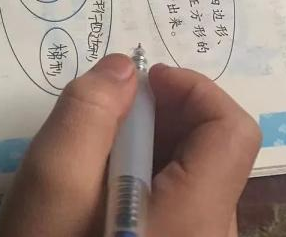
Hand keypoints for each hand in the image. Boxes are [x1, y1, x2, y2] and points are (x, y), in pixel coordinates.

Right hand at [0, 56, 259, 236]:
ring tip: (93, 157)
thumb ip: (88, 112)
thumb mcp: (52, 181)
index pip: (233, 130)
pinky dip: (145, 181)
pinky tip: (99, 193)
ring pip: (193, 179)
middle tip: (104, 117)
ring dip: (149, 148)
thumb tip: (125, 68)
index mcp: (198, 217)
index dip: (192, 89)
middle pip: (213, 152)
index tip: (138, 86)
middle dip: (163, 116)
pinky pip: (179, 208)